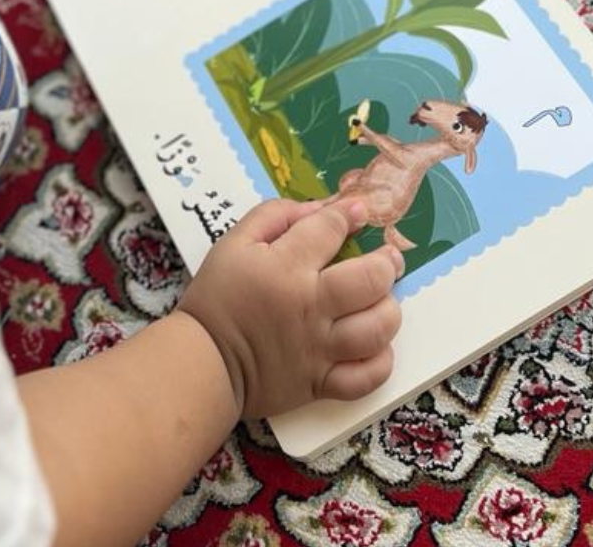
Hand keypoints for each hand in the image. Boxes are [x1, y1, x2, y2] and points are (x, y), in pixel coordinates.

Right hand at [176, 199, 402, 418]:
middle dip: (388, 263)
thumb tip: (319, 209)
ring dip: (389, 309)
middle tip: (389, 259)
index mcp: (285, 267)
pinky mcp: (321, 383)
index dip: (349, 214)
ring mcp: (319, 348)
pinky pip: (367, 377)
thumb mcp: (234, 242)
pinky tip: (376, 345)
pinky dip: (381, 361)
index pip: (331, 229)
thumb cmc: (218, 296)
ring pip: (377, 328)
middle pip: (370, 280)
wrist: (203, 360)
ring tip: (384, 300)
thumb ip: (274, 216)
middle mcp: (310, 307)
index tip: (358, 211)